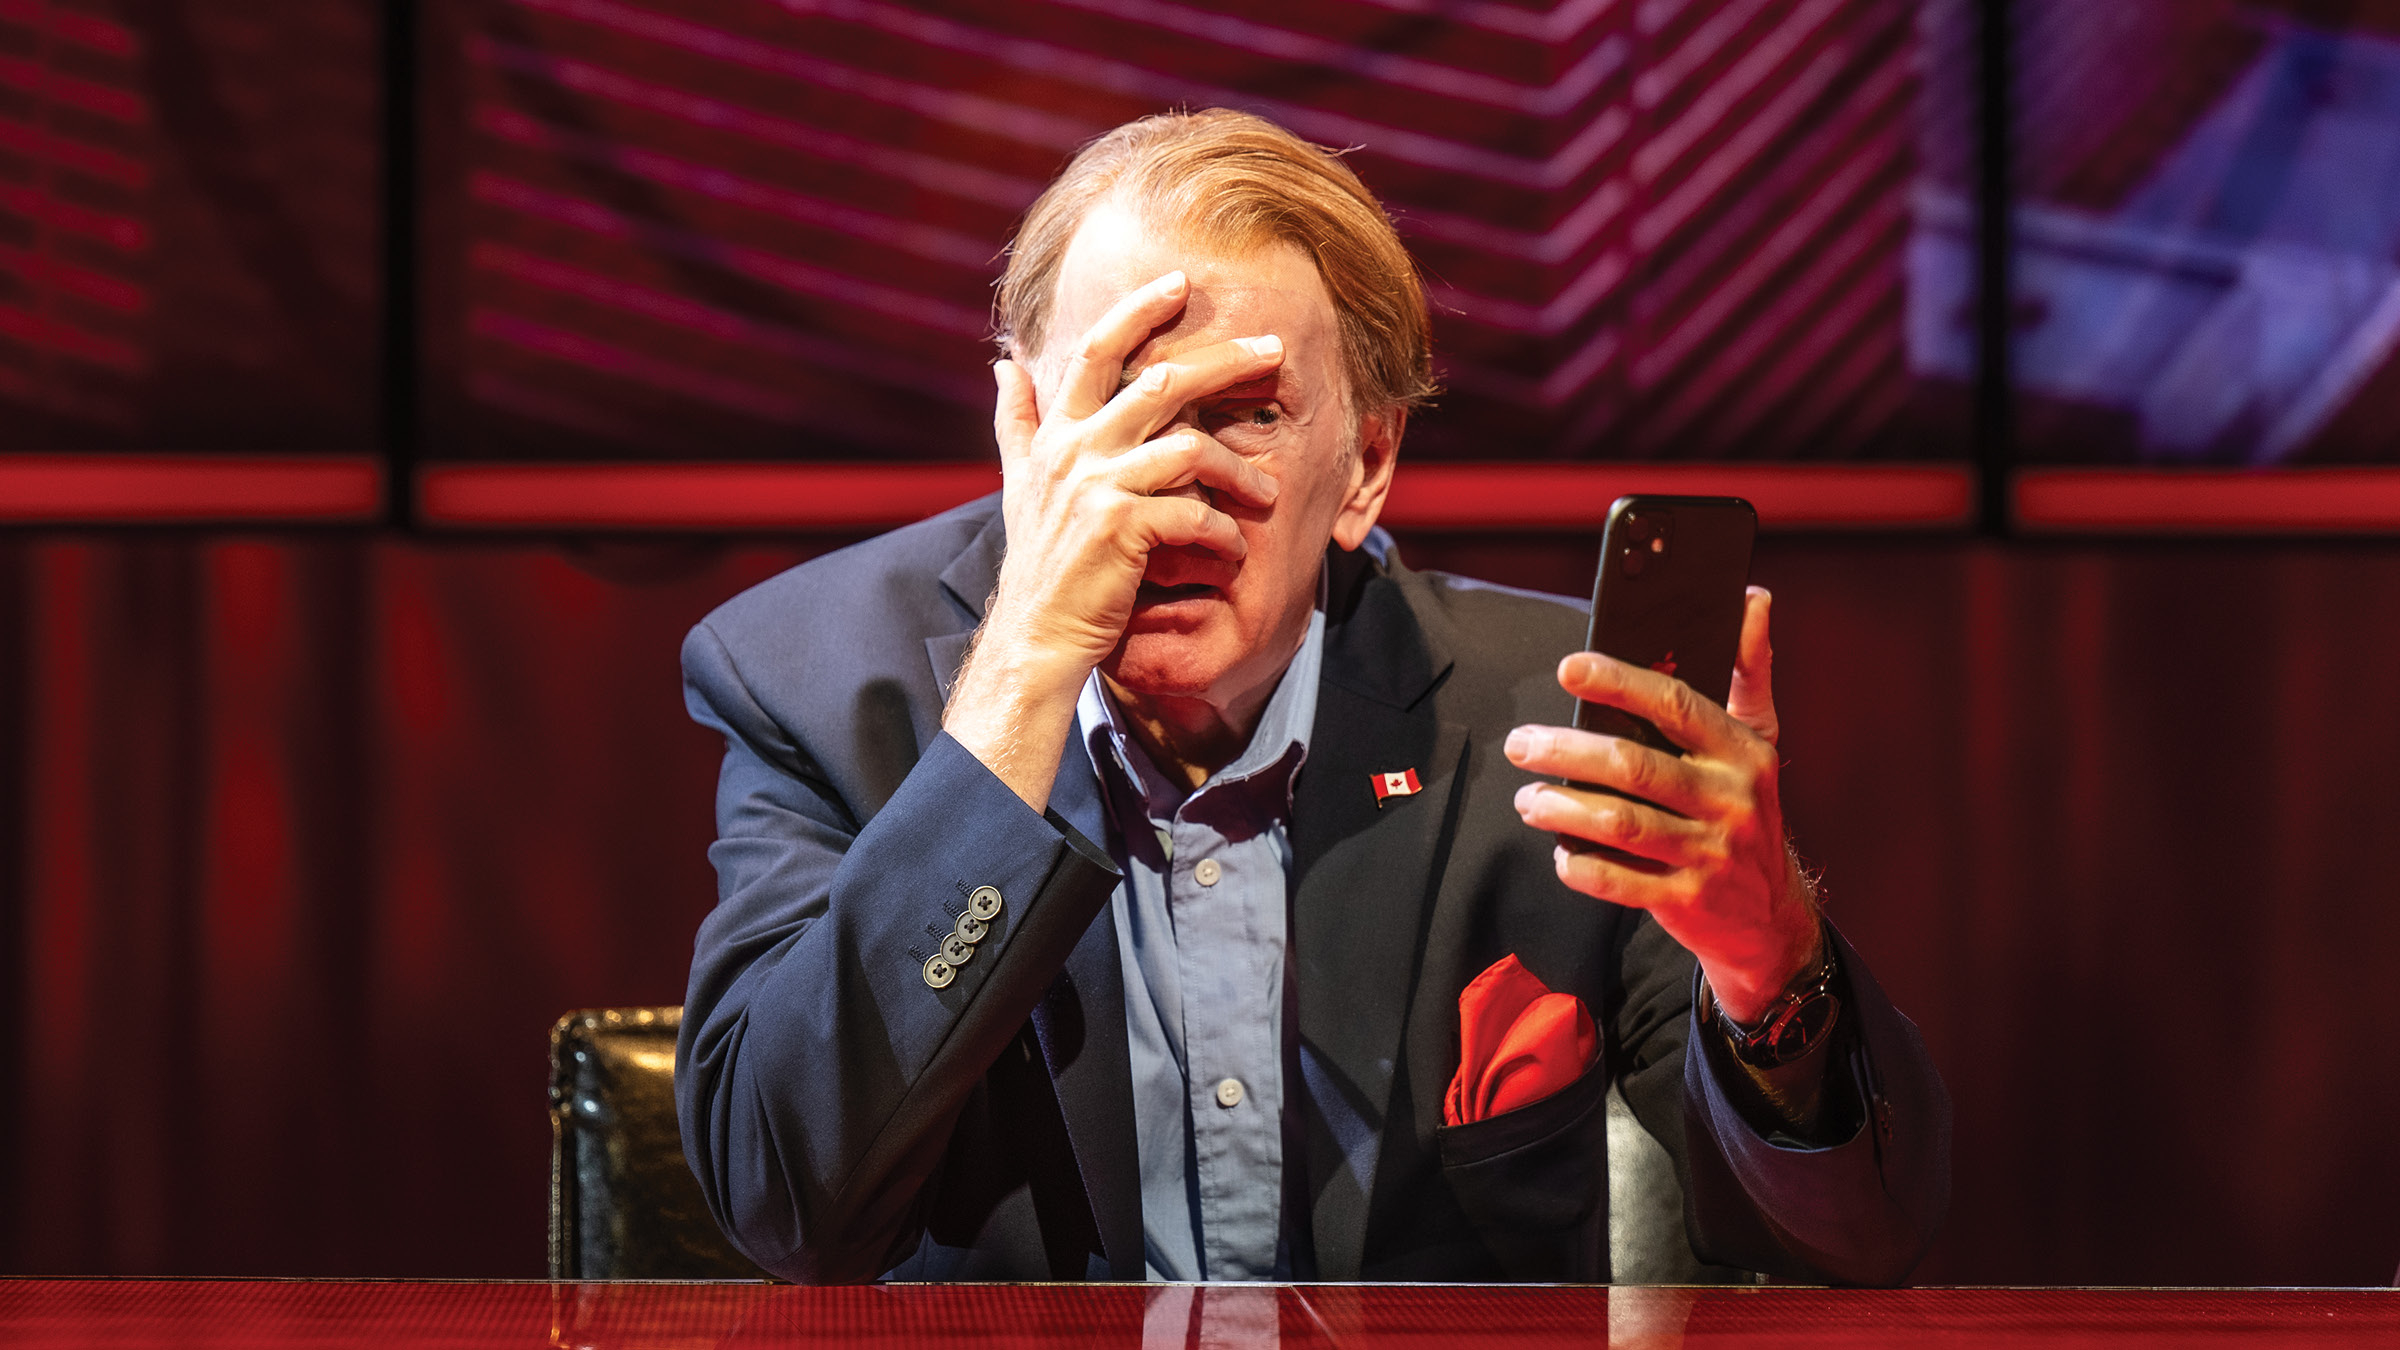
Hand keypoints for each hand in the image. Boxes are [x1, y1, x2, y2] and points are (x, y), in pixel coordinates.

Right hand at [945, 270, 1284, 808]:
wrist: (1037, 633)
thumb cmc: (1042, 559)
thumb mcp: (1020, 481)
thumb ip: (1018, 419)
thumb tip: (1004, 361)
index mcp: (1058, 434)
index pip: (1096, 351)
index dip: (1137, 311)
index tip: (1180, 282)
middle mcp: (1076, 450)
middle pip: (1160, 382)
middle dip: (1224, 361)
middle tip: (1275, 349)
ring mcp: (1098, 487)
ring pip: (1190, 449)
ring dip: (1240, 469)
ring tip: (1268, 492)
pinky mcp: (1122, 529)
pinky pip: (1193, 513)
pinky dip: (1222, 532)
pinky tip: (1234, 550)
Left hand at [1503, 587, 1821, 1022]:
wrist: (1770, 918)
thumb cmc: (1747, 813)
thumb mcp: (1758, 742)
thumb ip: (1748, 671)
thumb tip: (1752, 597)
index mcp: (1743, 752)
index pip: (1676, 705)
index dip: (1620, 683)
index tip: (1569, 668)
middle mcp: (1731, 800)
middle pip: (1634, 765)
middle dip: (1567, 750)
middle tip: (1520, 744)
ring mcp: (1711, 854)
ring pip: (1621, 823)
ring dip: (1562, 807)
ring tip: (1527, 799)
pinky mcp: (1688, 902)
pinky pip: (1620, 882)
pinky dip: (1582, 865)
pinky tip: (1559, 851)